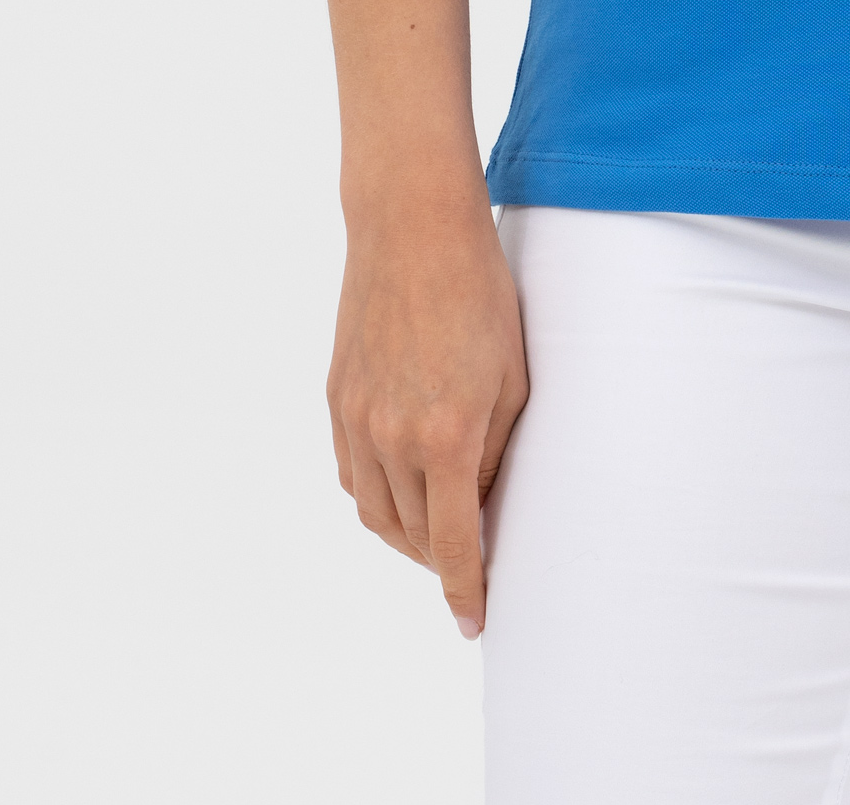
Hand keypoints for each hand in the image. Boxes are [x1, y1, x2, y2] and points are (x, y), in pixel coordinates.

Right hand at [327, 190, 528, 638]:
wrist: (413, 228)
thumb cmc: (480, 293)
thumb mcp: (513, 376)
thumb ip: (498, 450)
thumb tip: (481, 502)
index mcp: (445, 435)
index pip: (452, 543)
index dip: (464, 589)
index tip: (474, 621)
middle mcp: (391, 437)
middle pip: (411, 534)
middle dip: (440, 559)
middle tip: (469, 562)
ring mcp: (356, 419)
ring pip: (374, 512)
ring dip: (405, 534)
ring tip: (436, 532)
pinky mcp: (336, 398)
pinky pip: (352, 474)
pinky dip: (377, 495)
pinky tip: (401, 487)